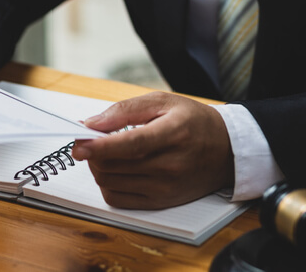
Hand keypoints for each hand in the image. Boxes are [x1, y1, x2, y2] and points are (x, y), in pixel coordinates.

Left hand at [72, 92, 234, 209]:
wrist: (226, 151)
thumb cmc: (193, 122)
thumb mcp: (162, 102)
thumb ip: (124, 110)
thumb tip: (91, 123)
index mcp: (173, 134)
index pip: (131, 144)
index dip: (100, 146)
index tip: (79, 143)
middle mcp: (170, 165)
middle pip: (114, 165)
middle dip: (93, 153)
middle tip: (91, 141)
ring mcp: (165, 188)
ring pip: (110, 182)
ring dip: (97, 167)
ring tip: (105, 153)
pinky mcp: (159, 202)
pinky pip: (117, 199)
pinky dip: (106, 184)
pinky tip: (114, 170)